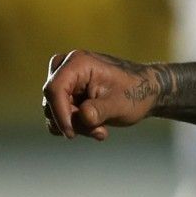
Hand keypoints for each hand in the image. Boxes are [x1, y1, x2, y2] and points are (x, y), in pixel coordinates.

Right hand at [42, 50, 158, 140]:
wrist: (144, 91)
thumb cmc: (135, 92)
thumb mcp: (120, 104)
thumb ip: (100, 110)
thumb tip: (83, 116)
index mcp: (78, 62)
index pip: (54, 89)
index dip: (59, 114)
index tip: (71, 134)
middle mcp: (67, 67)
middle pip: (52, 101)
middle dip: (73, 122)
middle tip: (100, 131)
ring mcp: (65, 80)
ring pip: (53, 111)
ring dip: (76, 126)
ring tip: (101, 130)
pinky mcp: (66, 92)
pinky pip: (58, 114)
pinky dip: (75, 125)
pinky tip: (96, 127)